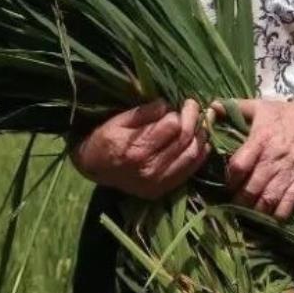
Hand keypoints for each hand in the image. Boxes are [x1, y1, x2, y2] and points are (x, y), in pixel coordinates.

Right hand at [72, 99, 208, 199]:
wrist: (93, 169)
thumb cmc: (104, 140)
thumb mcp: (117, 121)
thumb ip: (143, 113)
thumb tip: (166, 105)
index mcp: (136, 150)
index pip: (172, 126)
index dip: (179, 112)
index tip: (179, 103)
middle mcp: (150, 169)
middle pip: (184, 140)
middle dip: (194, 119)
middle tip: (193, 106)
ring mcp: (158, 183)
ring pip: (192, 155)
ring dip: (200, 136)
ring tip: (200, 122)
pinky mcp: (162, 189)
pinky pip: (190, 170)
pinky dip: (199, 154)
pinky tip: (200, 141)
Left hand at [225, 92, 293, 219]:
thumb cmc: (283, 113)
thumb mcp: (258, 106)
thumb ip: (233, 107)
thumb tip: (210, 107)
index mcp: (260, 139)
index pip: (240, 166)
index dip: (230, 179)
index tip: (227, 184)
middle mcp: (273, 158)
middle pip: (252, 188)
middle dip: (239, 200)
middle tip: (234, 203)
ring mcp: (289, 171)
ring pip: (268, 199)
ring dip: (256, 210)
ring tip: (248, 211)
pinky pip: (289, 203)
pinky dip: (277, 214)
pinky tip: (269, 216)